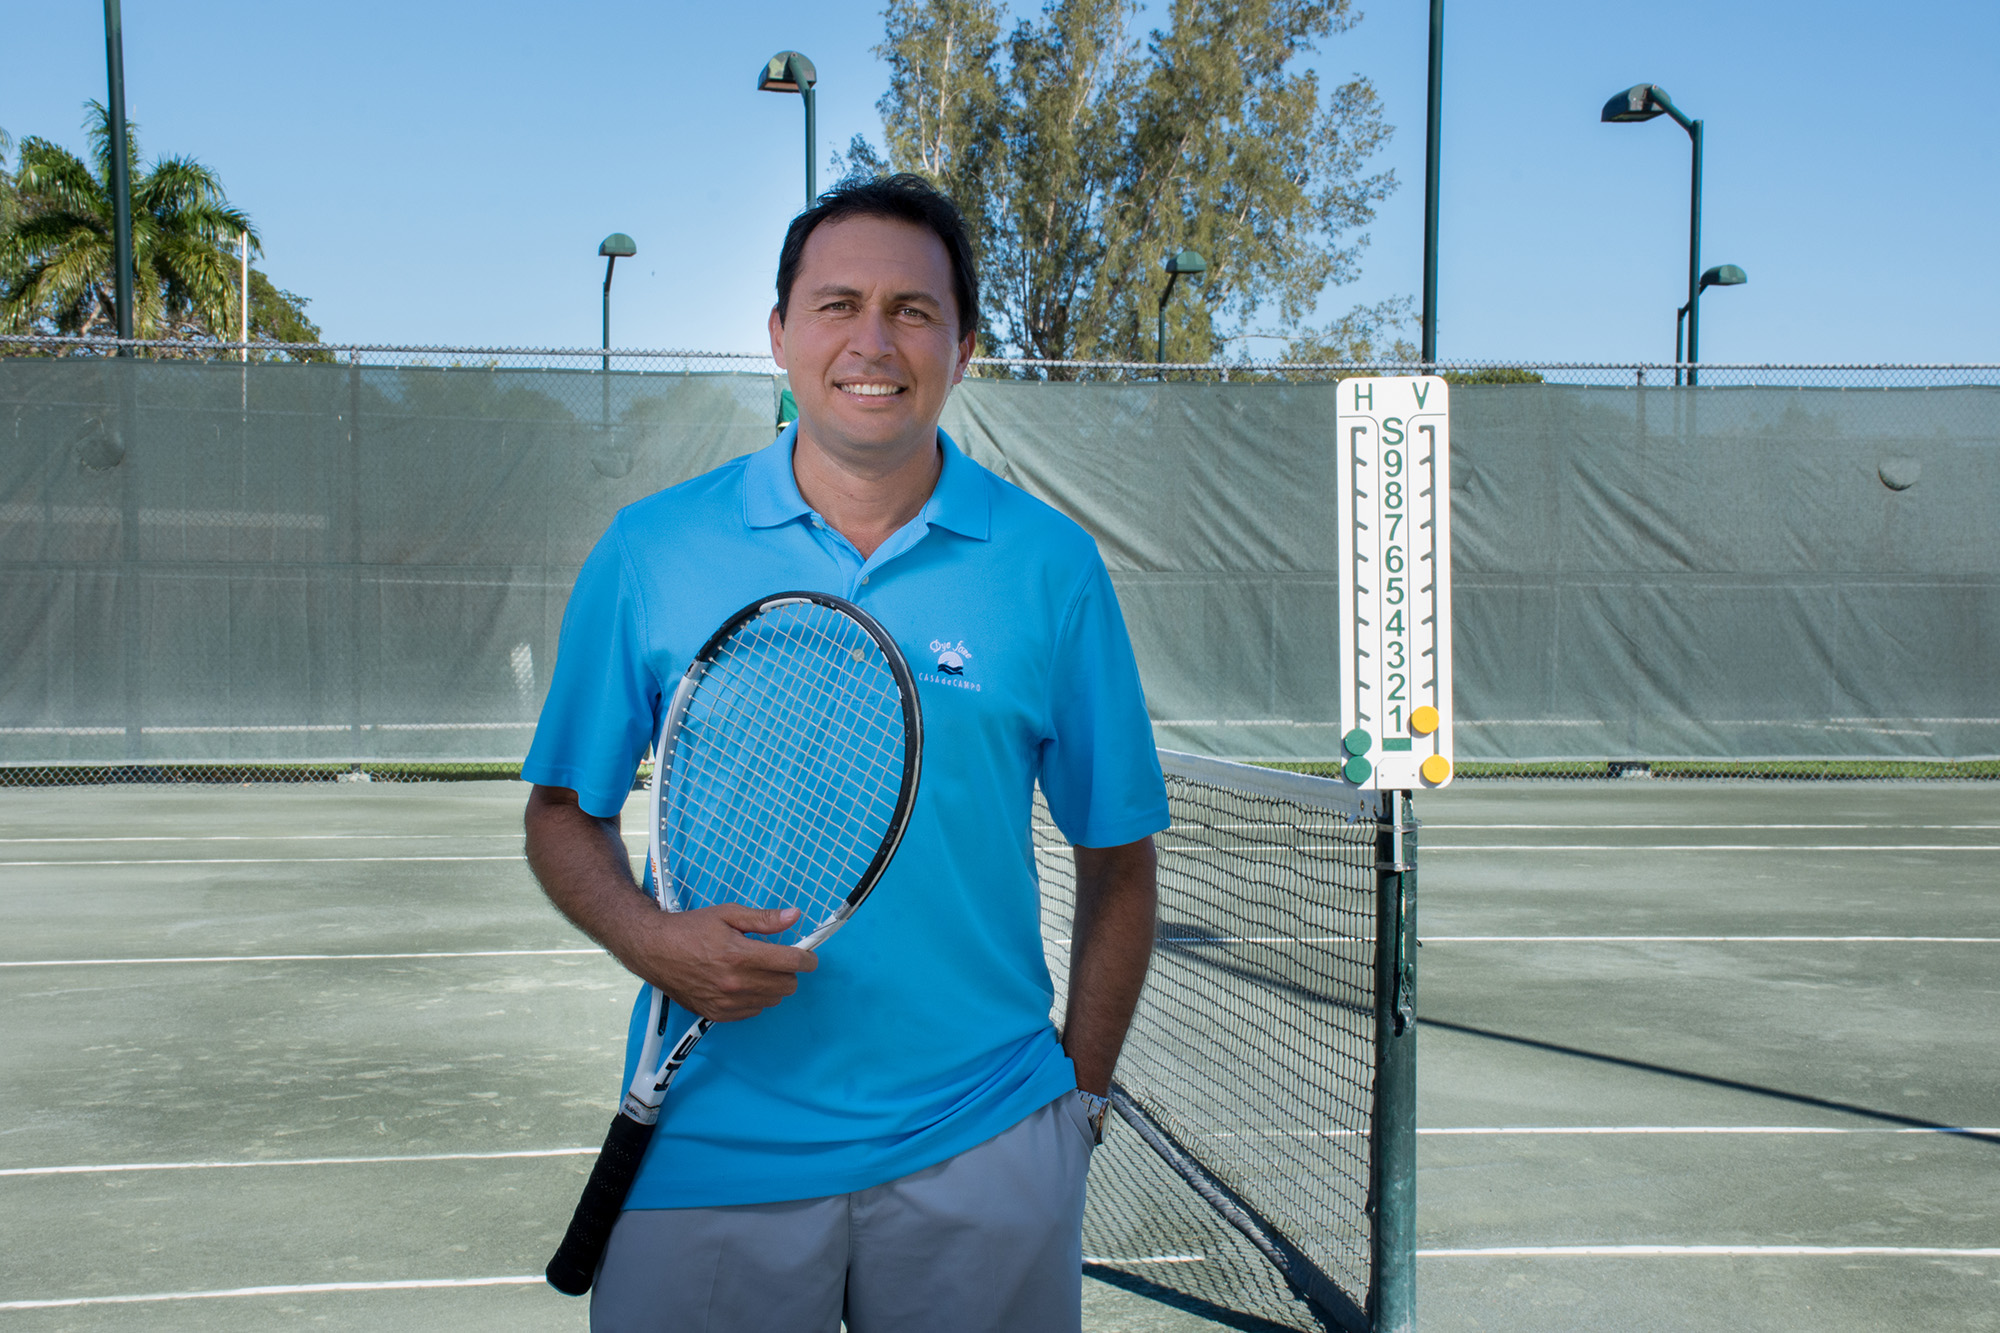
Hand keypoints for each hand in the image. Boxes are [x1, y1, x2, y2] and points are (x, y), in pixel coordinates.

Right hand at [623, 904, 818, 1022]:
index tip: (808, 956)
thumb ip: (764, 919)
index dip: (807, 958)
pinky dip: (755, 999)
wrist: (653, 950)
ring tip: (756, 970)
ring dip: (772, 986)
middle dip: (789, 971)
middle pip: (787, 986)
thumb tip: (794, 916)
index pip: (791, 963)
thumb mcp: (728, 914)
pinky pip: (753, 1012)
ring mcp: (726, 1002)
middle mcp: (735, 983)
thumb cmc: (690, 929)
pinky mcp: (716, 1014)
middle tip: (778, 959)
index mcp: (740, 955)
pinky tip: (742, 984)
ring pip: (772, 1000)